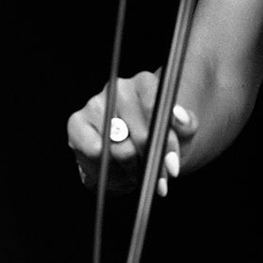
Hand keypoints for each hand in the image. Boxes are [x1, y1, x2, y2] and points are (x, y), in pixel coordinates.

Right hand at [65, 70, 196, 196]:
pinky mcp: (76, 122)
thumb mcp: (182, 133)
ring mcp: (95, 104)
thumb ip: (187, 123)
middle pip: (140, 134)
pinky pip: (94, 152)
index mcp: (145, 83)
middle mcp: (118, 88)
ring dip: (132, 170)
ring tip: (137, 173)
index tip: (172, 164)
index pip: (156, 109)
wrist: (135, 154)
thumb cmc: (159, 139)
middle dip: (151, 163)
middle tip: (158, 179)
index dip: (165, 141)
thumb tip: (178, 115)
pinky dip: (108, 169)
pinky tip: (115, 170)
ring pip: (119, 148)